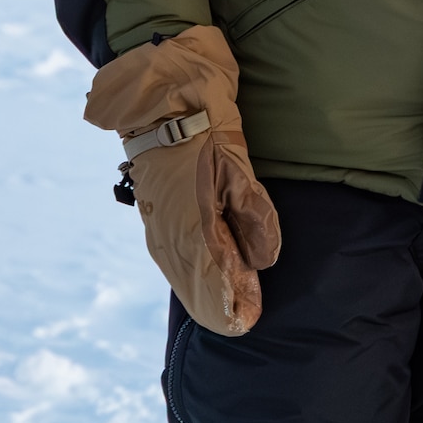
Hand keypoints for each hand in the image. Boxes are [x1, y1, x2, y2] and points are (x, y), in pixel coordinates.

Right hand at [83, 26, 280, 336]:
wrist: (163, 98)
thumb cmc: (206, 128)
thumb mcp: (237, 167)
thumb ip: (253, 215)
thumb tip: (264, 260)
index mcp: (192, 226)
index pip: (214, 280)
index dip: (232, 303)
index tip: (249, 322)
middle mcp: (171, 234)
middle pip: (196, 284)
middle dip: (219, 305)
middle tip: (242, 324)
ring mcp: (160, 224)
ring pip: (184, 271)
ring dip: (204, 292)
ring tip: (226, 312)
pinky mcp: (158, 213)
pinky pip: (175, 255)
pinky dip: (191, 273)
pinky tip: (202, 279)